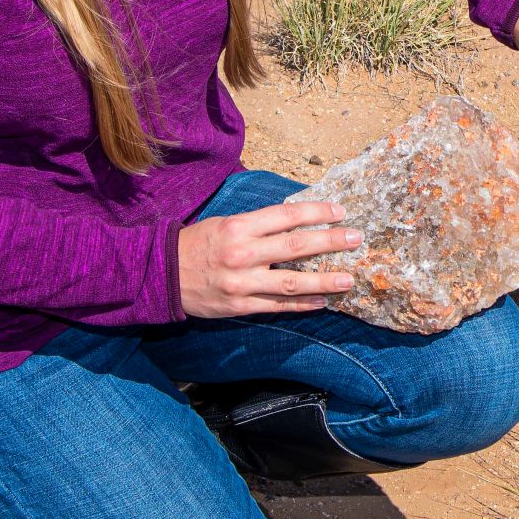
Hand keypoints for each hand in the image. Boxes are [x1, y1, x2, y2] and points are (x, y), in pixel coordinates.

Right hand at [177, 200, 362, 318]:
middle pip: (295, 246)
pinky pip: (278, 306)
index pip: (286, 216)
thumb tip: (296, 219)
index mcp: (239, 227)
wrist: (163, 274)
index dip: (316, 213)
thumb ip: (258, 223)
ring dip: (324, 280)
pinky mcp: (240, 305)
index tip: (340, 213)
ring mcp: (242, 282)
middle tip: (356, 239)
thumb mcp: (225, 223)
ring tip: (348, 279)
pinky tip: (323, 301)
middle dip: (330, 242)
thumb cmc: (198, 243)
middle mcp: (243, 253)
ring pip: (292, 282)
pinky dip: (303, 304)